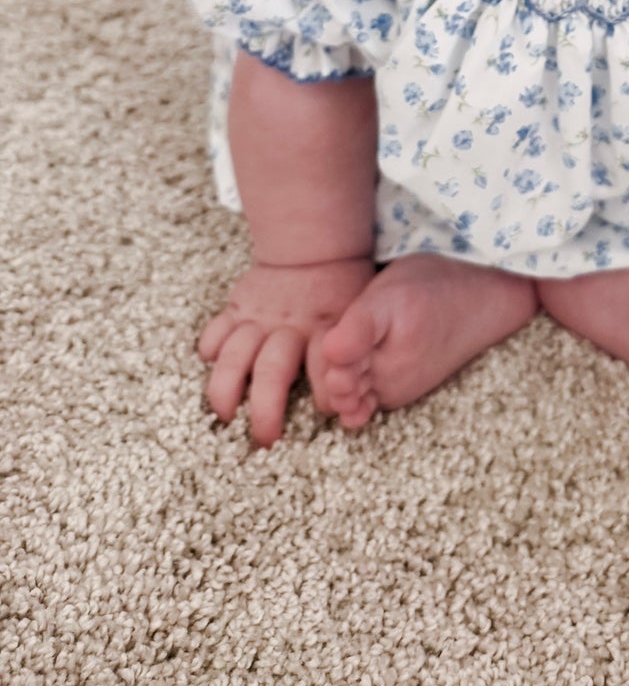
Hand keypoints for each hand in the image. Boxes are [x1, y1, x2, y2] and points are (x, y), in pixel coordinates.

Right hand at [197, 256, 374, 446]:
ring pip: (234, 357)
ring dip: (226, 390)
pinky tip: (213, 366)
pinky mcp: (237, 308)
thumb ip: (357, 348)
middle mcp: (289, 327)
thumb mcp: (361, 311)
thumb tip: (358, 396)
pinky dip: (210, 349)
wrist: (314, 245)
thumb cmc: (341, 288)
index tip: (323, 413)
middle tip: (265, 439)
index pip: (324, 367)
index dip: (324, 395)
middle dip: (265, 411)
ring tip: (227, 415)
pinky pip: (215, 331)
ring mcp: (259, 318)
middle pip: (271, 373)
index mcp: (324, 328)